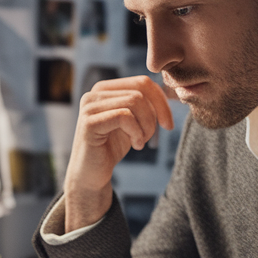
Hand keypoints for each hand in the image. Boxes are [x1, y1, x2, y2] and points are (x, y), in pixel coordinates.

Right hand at [64, 76, 173, 230]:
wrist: (91, 175)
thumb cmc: (112, 147)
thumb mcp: (133, 122)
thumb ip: (144, 105)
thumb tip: (169, 91)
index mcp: (105, 89)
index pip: (142, 82)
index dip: (162, 102)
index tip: (168, 125)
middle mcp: (94, 93)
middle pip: (140, 90)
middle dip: (155, 115)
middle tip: (151, 137)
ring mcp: (89, 107)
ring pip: (135, 101)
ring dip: (146, 125)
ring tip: (141, 142)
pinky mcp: (89, 123)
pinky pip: (124, 117)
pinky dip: (137, 132)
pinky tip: (135, 145)